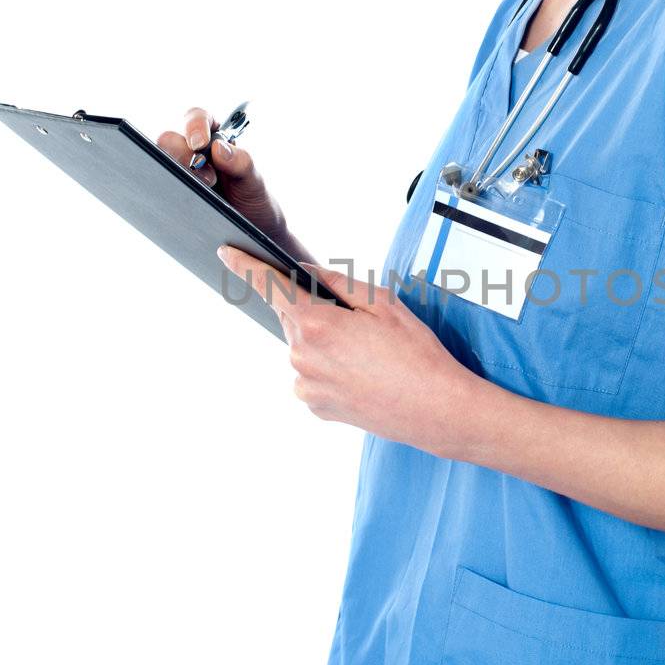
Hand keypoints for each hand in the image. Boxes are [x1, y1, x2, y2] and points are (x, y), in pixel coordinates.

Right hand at [156, 104, 289, 240]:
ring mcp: (180, 173)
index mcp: (216, 139)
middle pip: (171, 139)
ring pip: (160, 162)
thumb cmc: (254, 203)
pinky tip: (179, 203)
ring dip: (175, 175)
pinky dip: (164, 191)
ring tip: (200, 193)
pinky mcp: (171, 192)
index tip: (200, 143)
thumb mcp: (254, 184)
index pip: (198, 118)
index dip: (195, 125)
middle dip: (184, 156)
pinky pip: (158, 186)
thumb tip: (218, 148)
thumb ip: (243, 164)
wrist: (250, 236)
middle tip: (207, 180)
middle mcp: (193, 152)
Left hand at [217, 248, 476, 455]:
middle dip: (315, 312)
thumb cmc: (416, 355)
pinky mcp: (315, 407)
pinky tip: (362, 374)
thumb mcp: (383, 303)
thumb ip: (337, 282)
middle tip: (360, 325)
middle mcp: (301, 356)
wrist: (436, 410)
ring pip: (304, 348)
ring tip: (368, 355)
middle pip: (293, 318)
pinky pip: (312, 376)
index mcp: (315, 323)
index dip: (245, 267)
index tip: (227, 253)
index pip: (269, 286)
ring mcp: (306, 385)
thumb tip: (305, 271)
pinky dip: (329, 369)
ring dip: (325, 343)